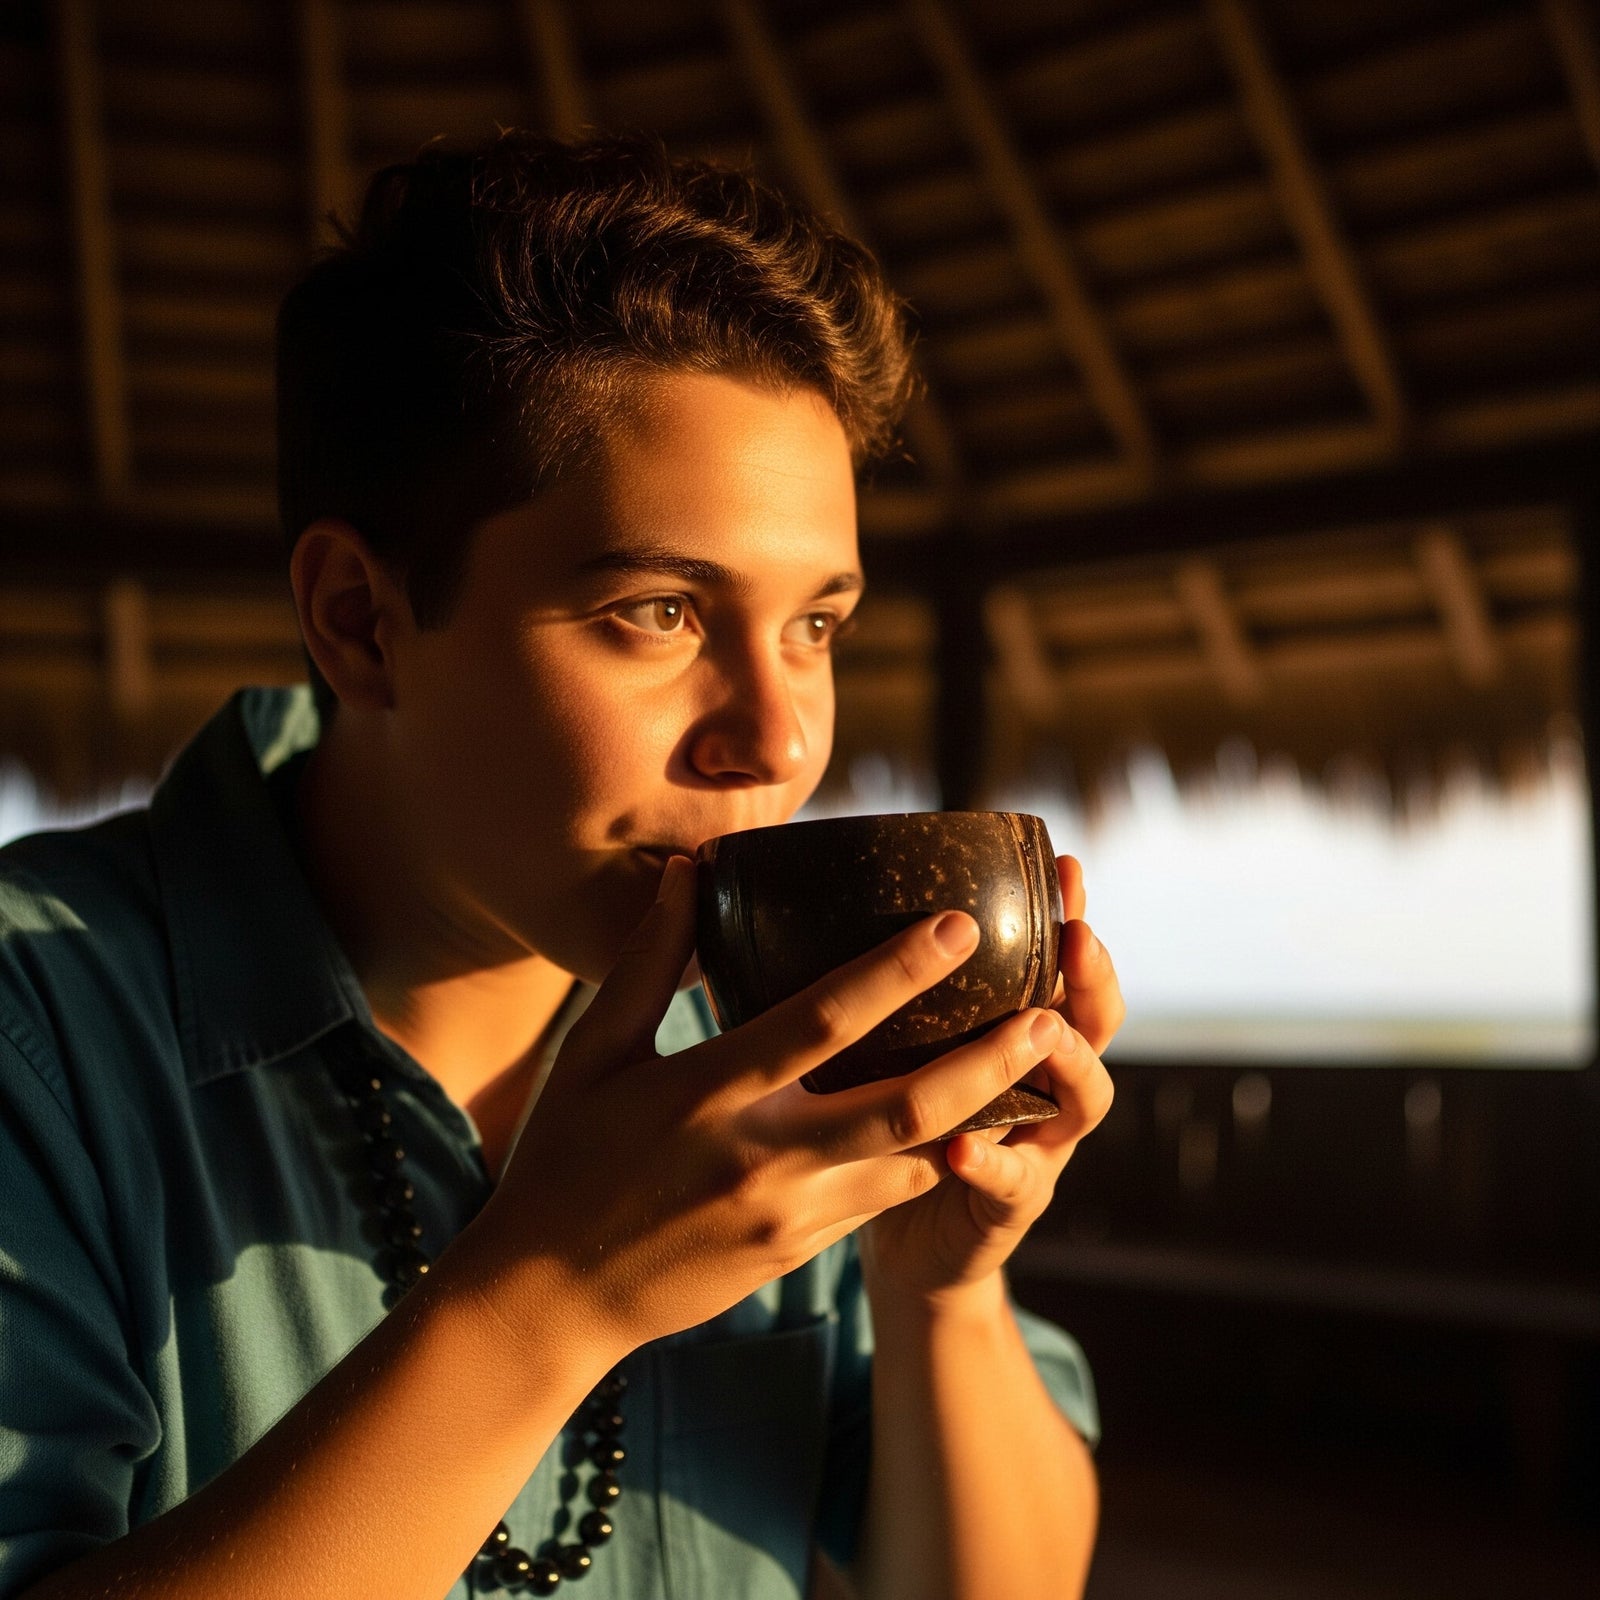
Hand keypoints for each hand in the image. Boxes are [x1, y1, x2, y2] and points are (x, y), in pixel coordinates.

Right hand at [458, 857, 1067, 1359]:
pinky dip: (938, 1156)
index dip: (898, 971)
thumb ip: (649, 959)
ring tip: (1039, 1066)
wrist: (552, 1299)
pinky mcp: (801, 1250)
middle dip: (987, 1061)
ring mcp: (789, 1215)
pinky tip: (977, 1124)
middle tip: (1050, 1013)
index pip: (821, 1022)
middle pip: (903, 1106)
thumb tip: (693, 869)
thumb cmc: (563, 1158)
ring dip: (982, 1114)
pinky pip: (886, 1197)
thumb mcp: (592, 1052)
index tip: (960, 924)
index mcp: (707, 1094)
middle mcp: (762, 1157)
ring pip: (913, 1161)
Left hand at [859, 855, 1120, 1302]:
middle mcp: (1045, 1086)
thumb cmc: (898, 1123)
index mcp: (1017, 1037)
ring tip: (1043, 1029)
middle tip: (1077, 937)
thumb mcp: (903, 1047)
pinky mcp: (1008, 1212)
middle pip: (1094, 1025)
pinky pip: (1014, 1187)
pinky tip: (962, 1149)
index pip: (1060, 968)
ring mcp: (1037, 1149)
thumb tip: (830, 897)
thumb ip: (901, 990)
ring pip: (1082, 1101)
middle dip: (1093, 978)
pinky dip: (991, 1165)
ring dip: (1068, 1062)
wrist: (907, 1243)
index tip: (1066, 868)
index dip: (1071, 918)